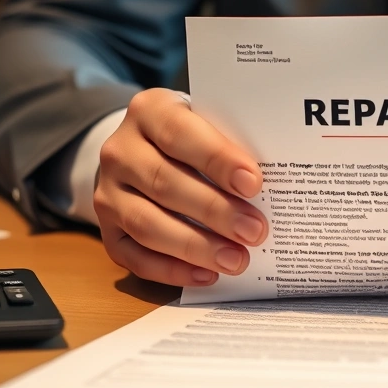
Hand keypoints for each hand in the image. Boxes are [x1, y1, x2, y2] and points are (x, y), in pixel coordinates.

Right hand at [94, 89, 268, 285]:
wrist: (146, 151)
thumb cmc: (194, 139)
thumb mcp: (209, 125)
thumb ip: (232, 145)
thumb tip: (279, 184)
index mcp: (150, 111)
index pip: (181, 133)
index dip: (217, 159)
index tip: (254, 183)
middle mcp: (120, 150)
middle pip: (165, 183)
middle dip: (215, 211)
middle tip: (255, 232)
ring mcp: (108, 192)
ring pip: (147, 224)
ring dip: (196, 246)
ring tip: (236, 260)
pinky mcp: (107, 230)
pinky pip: (135, 257)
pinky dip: (172, 270)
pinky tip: (207, 275)